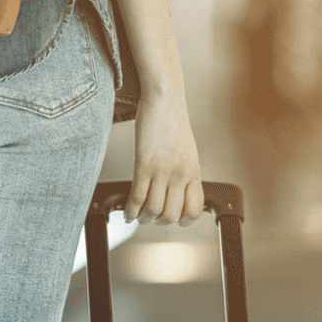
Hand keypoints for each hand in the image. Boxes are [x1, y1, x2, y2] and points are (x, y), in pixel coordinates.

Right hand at [123, 86, 203, 225]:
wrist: (165, 99)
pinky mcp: (144, 163)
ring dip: (143, 219)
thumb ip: (184, 171)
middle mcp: (180, 174)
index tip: (173, 218)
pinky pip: (137, 196)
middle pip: (171, 215)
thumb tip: (177, 190)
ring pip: (154, 210)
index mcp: (193, 172)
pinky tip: (127, 212)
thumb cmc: (173, 122)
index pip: (194, 209)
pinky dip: (130, 210)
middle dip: (159, 222)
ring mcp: (162, 170)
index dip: (183, 220)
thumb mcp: (186, 151)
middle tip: (151, 218)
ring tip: (138, 216)